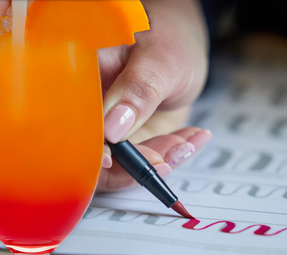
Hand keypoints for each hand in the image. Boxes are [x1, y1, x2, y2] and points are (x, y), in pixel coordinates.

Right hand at [98, 0, 209, 189]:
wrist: (185, 46)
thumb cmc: (170, 39)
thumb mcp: (160, 60)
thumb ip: (139, 90)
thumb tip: (112, 129)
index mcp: (84, 81)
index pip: (74, 127)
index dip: (90, 151)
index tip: (115, 161)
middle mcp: (95, 109)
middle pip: (98, 154)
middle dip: (134, 162)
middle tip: (166, 157)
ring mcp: (115, 126)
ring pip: (127, 162)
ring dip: (160, 158)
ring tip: (186, 142)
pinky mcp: (136, 137)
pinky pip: (149, 157)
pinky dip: (173, 154)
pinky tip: (191, 140)